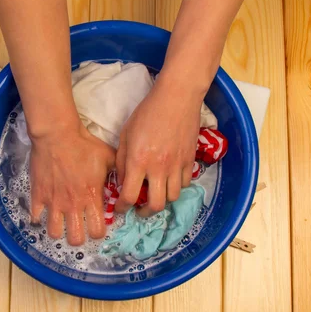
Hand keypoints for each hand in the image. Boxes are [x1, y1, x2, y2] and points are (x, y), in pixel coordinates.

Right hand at [29, 124, 115, 245]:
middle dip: (79, 237)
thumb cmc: (84, 144)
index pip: (97, 231)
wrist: (57, 134)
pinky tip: (44, 212)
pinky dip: (39, 219)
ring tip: (62, 223)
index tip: (97, 225)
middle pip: (75, 239)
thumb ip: (118, 172)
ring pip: (54, 233)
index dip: (98, 232)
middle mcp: (72, 205)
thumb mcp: (108, 157)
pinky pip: (35, 218)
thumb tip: (126, 180)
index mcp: (91, 197)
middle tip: (79, 228)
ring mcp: (53, 202)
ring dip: (59, 231)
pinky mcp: (37, 196)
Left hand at [115, 75, 205, 216]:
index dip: (122, 207)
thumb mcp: (126, 135)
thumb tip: (122, 182)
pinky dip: (176, 187)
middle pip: (155, 205)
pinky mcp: (190, 161)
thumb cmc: (146, 113)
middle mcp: (159, 168)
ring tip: (155, 194)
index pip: (130, 196)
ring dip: (162, 200)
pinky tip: (169, 180)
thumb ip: (122, 161)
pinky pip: (185, 184)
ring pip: (172, 197)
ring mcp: (177, 166)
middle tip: (139, 209)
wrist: (176, 98)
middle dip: (145, 213)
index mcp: (139, 161)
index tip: (120, 207)